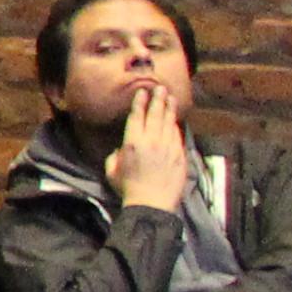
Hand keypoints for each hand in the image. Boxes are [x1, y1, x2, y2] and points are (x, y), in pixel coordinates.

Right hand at [108, 79, 189, 213]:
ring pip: (169, 122)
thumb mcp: (112, 171)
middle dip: (157, 99)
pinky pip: (177, 136)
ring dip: (169, 109)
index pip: (136, 116)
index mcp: (132, 142)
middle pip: (155, 114)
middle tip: (161, 88)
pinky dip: (175, 126)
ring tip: (171, 98)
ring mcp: (167, 147)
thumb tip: (121, 150)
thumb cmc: (128, 189)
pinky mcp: (179, 155)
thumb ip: (114, 156)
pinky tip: (175, 121)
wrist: (152, 203)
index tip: (142, 92)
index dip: (139, 102)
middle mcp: (151, 141)